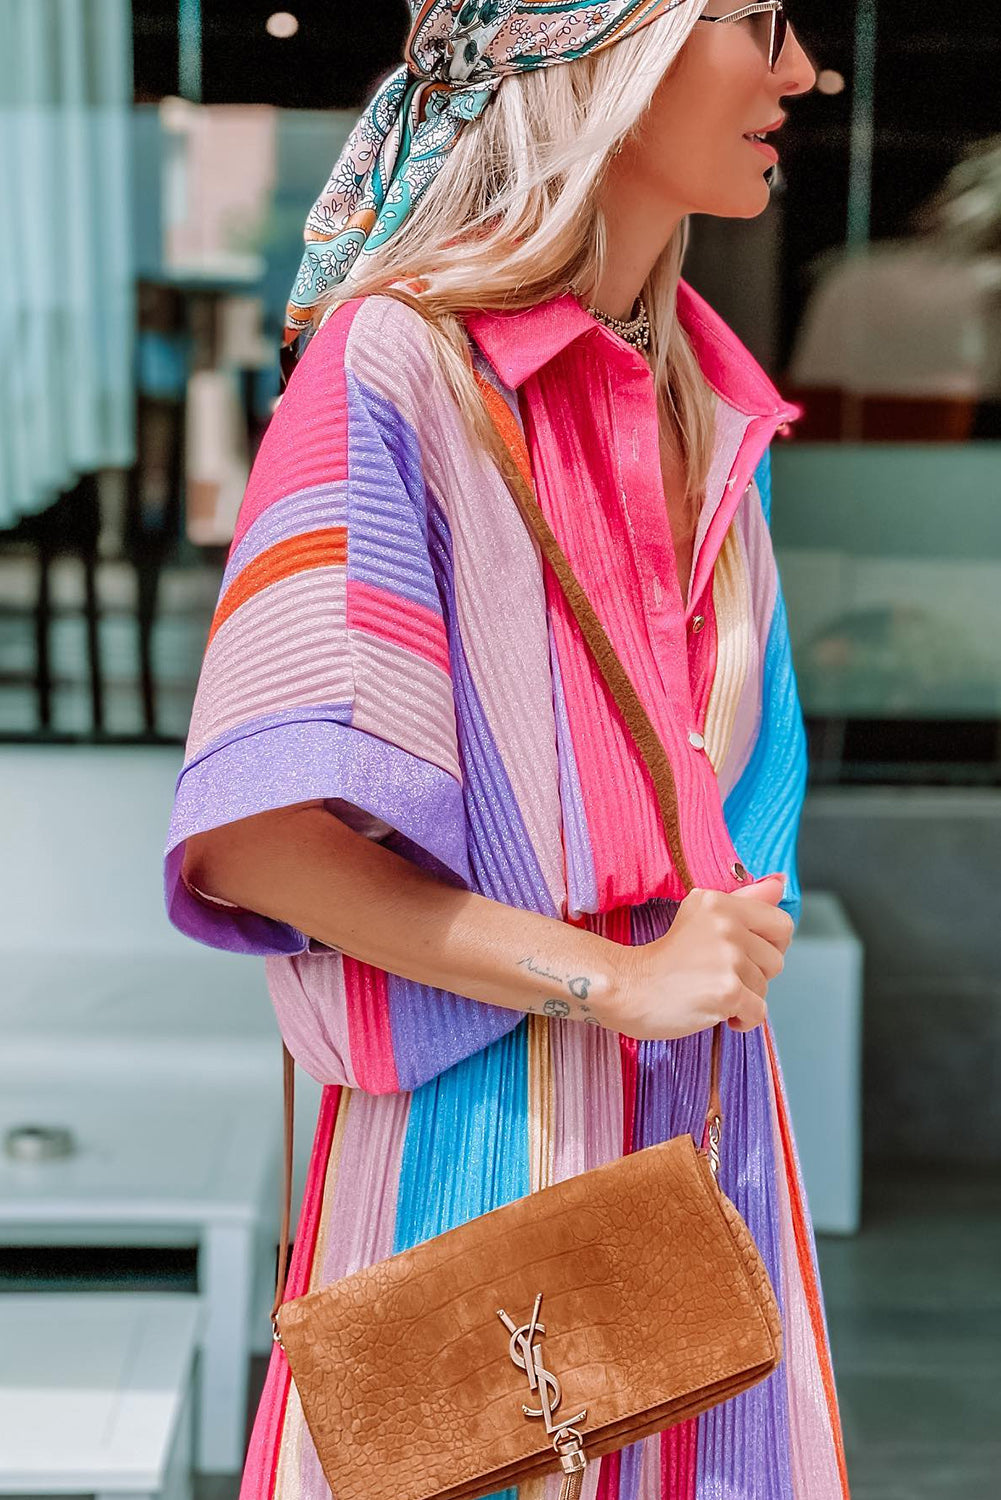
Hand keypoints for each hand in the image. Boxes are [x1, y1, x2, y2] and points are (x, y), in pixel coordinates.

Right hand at [607, 874, 793, 1040]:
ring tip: (710, 991)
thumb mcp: (699, 915)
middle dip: (754, 975)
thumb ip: (745, 900)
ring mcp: (728, 959)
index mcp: (721, 903)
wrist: (626, 987)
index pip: (782, 924)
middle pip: (776, 960)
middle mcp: (727, 925)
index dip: (770, 945)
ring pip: (765, 988)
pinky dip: (741, 1020)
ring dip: (743, 998)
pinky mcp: (727, 991)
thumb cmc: (662, 959)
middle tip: (717, 974)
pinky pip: (758, 1012)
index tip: (745, 954)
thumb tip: (780, 882)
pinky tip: (716, 1011)